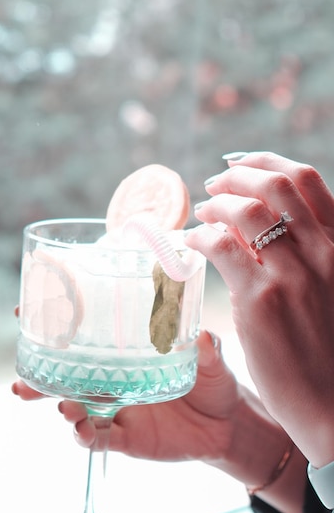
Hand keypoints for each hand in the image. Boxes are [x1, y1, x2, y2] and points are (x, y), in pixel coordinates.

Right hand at [13, 331, 240, 461]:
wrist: (226, 424)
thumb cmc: (213, 381)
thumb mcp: (211, 359)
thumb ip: (206, 349)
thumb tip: (203, 337)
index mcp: (128, 355)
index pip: (87, 339)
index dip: (58, 328)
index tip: (30, 315)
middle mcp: (116, 380)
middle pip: (69, 376)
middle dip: (41, 376)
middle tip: (23, 376)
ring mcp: (119, 409)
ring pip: (78, 408)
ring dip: (61, 405)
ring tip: (60, 403)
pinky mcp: (127, 436)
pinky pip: (99, 438)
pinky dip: (86, 435)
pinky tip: (81, 429)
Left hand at [186, 152, 333, 467]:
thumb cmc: (329, 350)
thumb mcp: (330, 288)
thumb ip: (304, 254)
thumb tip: (253, 227)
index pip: (307, 180)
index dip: (267, 162)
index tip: (240, 164)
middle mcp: (323, 252)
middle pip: (276, 184)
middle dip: (237, 174)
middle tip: (214, 182)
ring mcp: (293, 275)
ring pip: (246, 209)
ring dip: (216, 203)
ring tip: (202, 213)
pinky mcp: (261, 301)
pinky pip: (221, 247)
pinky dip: (201, 236)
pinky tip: (191, 242)